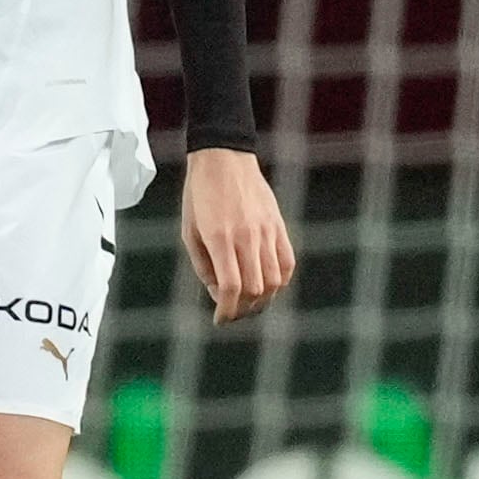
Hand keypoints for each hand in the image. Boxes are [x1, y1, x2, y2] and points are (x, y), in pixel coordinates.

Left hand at [179, 146, 294, 325]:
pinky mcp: (278, 226)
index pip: (232, 288)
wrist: (224, 158)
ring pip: (275, 281)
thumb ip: (204, 266)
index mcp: (220, 238)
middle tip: (232, 312)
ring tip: (249, 301)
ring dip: (262, 299)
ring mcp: (266, 231)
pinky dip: (280, 281)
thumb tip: (219, 293)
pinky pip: (288, 263)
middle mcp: (247, 237)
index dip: (227, 311)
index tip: (219, 319)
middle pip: (255, 290)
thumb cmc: (200, 196)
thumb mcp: (190, 232)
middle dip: (243, 310)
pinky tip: (266, 284)